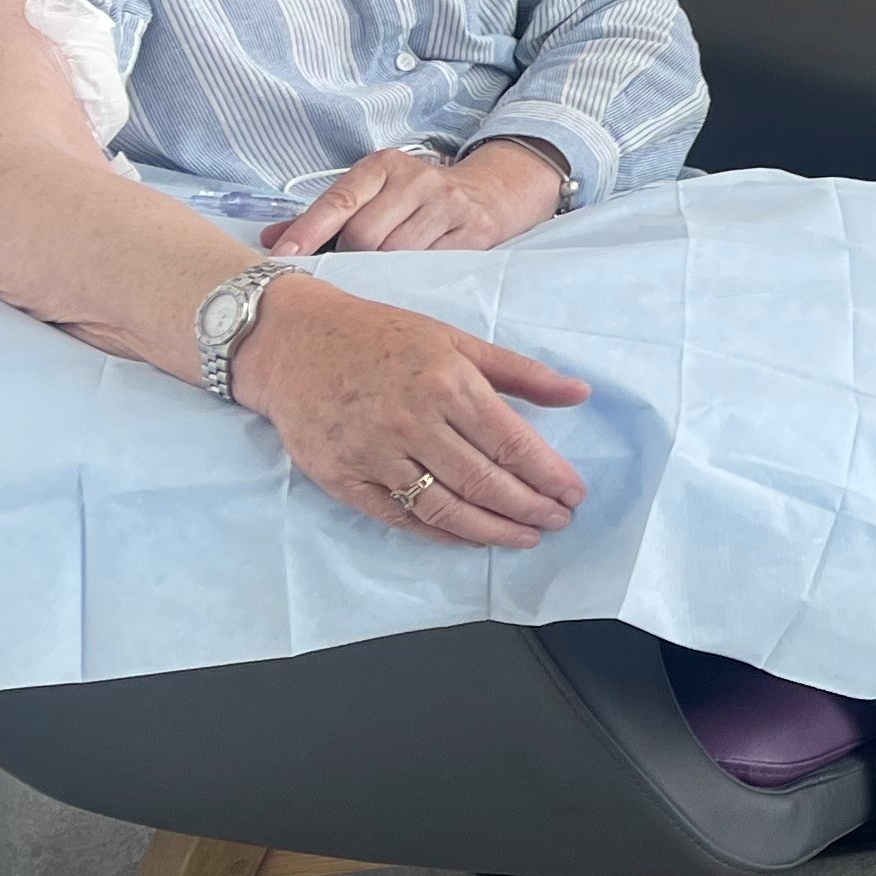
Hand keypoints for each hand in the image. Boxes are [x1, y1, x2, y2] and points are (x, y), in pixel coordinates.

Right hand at [229, 275, 589, 547]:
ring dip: (491, 530)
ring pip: (444, 507)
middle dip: (529, 507)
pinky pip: (400, 517)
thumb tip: (581, 394)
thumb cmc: (382, 337)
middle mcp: (412, 421)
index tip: (574, 494)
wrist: (294, 343)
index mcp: (447, 383)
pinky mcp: (343, 479)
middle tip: (558, 521)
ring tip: (524, 537)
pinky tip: (469, 538)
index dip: (547, 474)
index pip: (510, 442)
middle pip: (483, 480)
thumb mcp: (455, 340)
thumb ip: (520, 372)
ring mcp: (374, 454)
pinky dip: (440, 533)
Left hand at [263, 140, 564, 255]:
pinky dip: (410, 278)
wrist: (490, 192)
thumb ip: (324, 216)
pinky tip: (405, 279)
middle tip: (345, 272)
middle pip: (363, 235)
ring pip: (395, 254)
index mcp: (384, 166)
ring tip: (375, 276)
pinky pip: (428, 266)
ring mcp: (447, 205)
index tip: (281, 255)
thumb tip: (268, 239)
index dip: (307, 231)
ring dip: (379, 272)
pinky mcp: (472, 231)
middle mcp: (417, 179)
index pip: (338, 200)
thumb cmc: (416, 199)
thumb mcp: (374, 193)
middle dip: (348, 259)